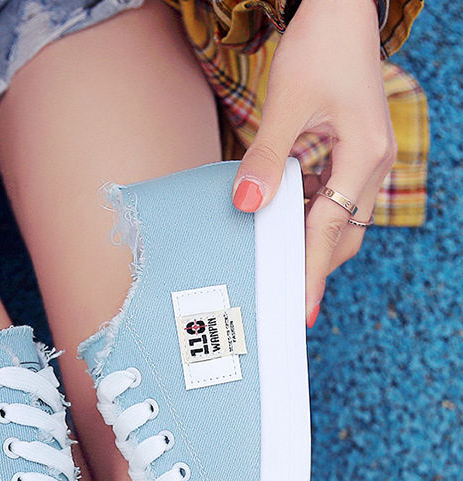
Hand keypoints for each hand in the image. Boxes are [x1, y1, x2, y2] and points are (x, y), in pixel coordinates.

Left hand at [231, 0, 395, 325]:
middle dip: (312, 263)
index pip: (331, 231)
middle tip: (280, 291)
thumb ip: (265, 159)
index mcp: (365, 155)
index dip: (311, 273)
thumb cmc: (321, 46)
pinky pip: (333, 196)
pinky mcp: (355, 151)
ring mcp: (367, 158)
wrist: (342, 8)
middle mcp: (373, 163)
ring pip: (339, 218)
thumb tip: (245, 204)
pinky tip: (281, 211)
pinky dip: (308, 211)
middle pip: (343, 234)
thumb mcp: (286, 104)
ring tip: (273, 256)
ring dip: (308, 237)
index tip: (300, 311)